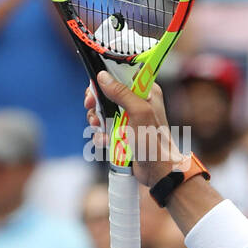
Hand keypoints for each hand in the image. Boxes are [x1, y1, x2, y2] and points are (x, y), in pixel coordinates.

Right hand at [83, 71, 180, 188]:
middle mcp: (138, 102)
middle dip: (96, 101)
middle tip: (90, 108)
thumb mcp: (139, 114)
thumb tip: (102, 76)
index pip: (122, 74)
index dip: (105, 78)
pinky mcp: (122, 132)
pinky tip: (104, 141)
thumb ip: (122, 93)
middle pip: (107, 92)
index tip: (95, 88)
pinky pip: (104, 128)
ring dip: (96, 120)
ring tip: (100, 129)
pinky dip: (101, 134)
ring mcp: (129, 118)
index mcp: (147, 92)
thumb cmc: (154, 143)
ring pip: (102, 110)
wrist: (158, 172)